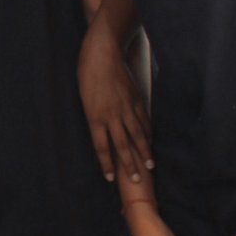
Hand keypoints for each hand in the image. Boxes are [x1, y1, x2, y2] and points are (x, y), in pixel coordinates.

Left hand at [78, 21, 151, 184]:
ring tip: (151, 165)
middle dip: (130, 165)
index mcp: (95, 117)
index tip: (110, 178)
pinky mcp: (137, 99)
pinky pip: (144, 120)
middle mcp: (112, 115)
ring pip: (137, 134)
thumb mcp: (85, 101)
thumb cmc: (87, 77)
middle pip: (123, 145)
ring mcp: (127, 107)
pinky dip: (148, 133)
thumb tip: (106, 136)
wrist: (102, 54)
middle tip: (137, 180)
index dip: (106, 164)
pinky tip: (151, 142)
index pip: (101, 147)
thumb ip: (96, 120)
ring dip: (144, 152)